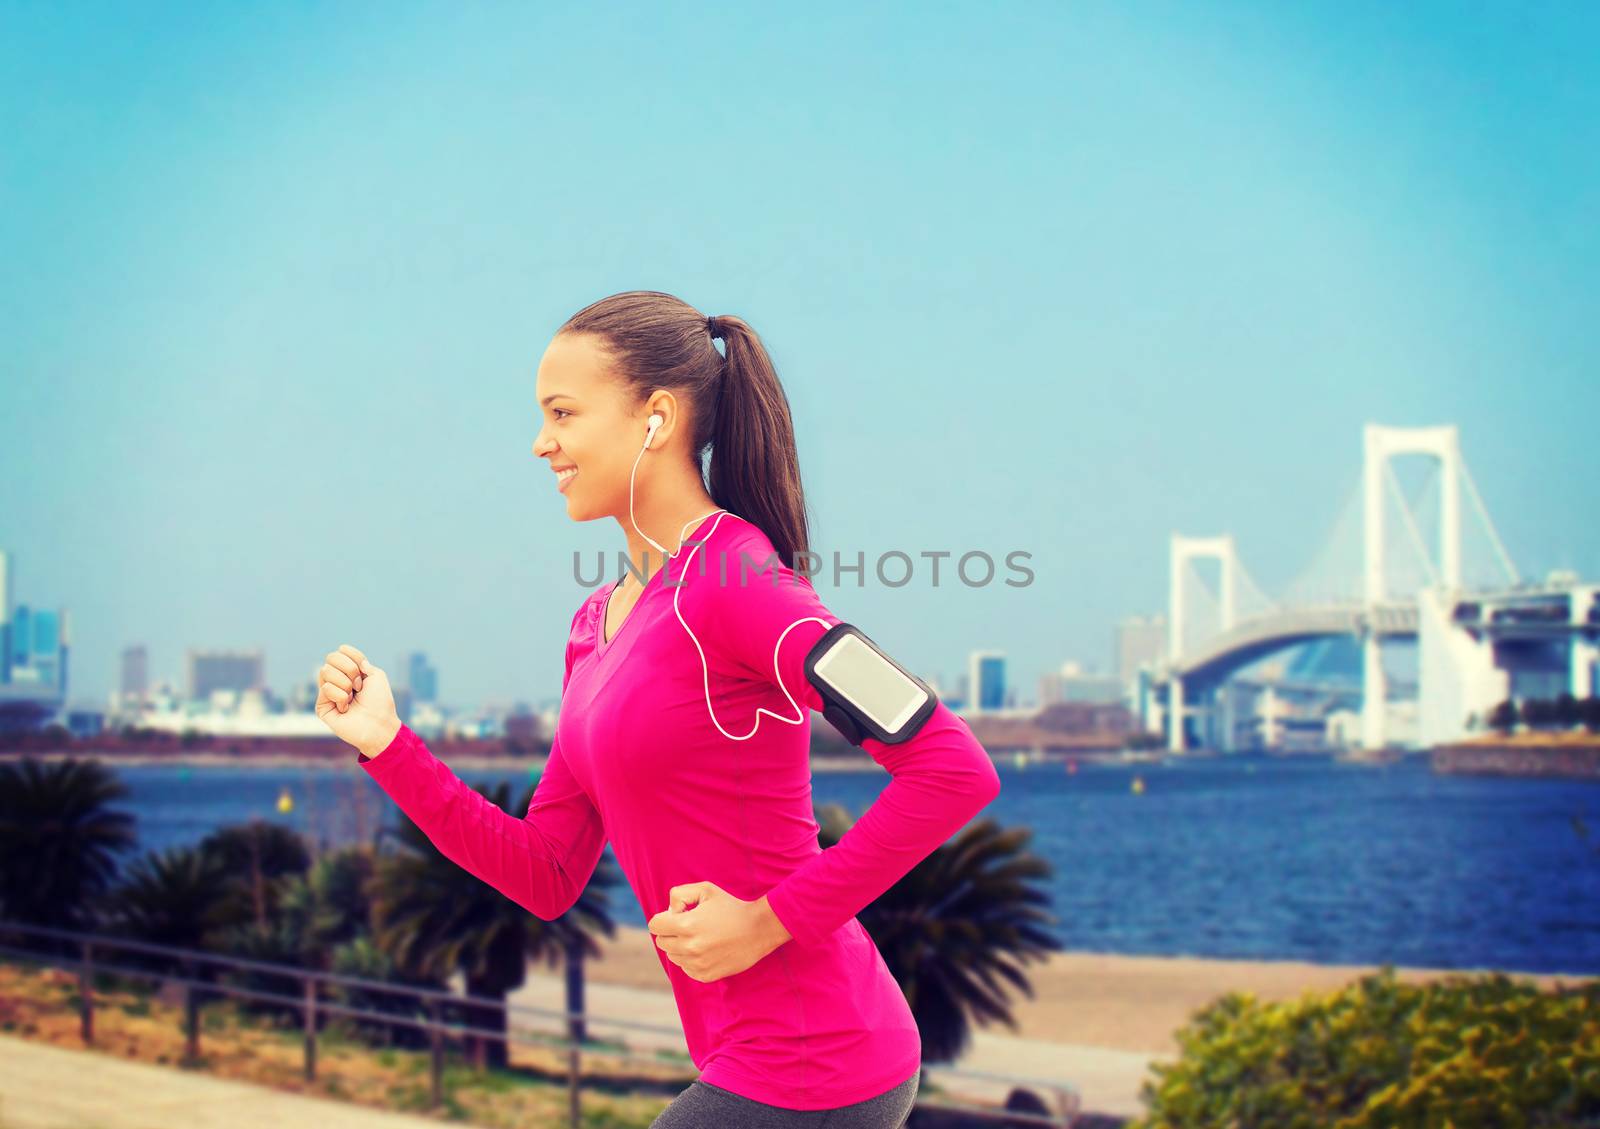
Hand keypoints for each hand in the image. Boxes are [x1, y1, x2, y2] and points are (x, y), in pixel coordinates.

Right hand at [316, 644, 399, 756]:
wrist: (378, 725)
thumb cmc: (380, 702)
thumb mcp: (376, 675)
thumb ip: (360, 661)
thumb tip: (342, 654)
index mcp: (350, 671)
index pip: (341, 651)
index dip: (355, 657)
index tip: (364, 669)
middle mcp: (337, 679)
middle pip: (331, 657)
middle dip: (350, 670)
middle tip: (358, 686)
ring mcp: (328, 692)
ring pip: (325, 671)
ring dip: (345, 684)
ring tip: (352, 698)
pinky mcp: (321, 706)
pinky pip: (325, 688)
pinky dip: (340, 697)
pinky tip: (345, 708)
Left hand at [646, 881, 790, 982]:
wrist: (758, 930)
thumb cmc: (731, 907)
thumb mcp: (706, 889)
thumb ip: (679, 895)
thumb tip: (669, 912)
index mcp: (686, 925)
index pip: (654, 926)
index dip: (663, 919)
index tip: (676, 916)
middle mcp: (689, 947)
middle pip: (662, 942)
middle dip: (671, 932)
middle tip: (690, 926)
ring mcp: (697, 963)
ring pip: (673, 956)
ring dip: (680, 947)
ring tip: (700, 938)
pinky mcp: (705, 975)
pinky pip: (685, 969)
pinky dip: (691, 960)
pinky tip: (706, 950)